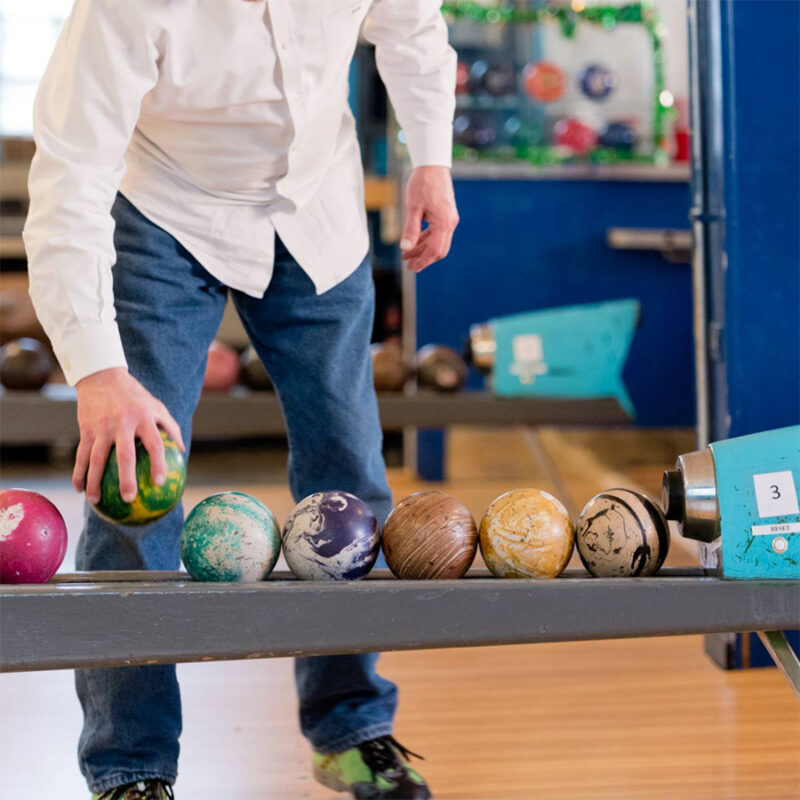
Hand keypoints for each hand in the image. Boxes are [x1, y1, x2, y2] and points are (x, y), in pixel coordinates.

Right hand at [73, 367, 184, 504]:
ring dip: (95, 481)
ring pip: (97, 458)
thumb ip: (170, 427)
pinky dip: (79, 472)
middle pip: (125, 455)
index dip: (158, 463)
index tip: (160, 483)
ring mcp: (103, 427)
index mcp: (144, 418)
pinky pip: (81, 454)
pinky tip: (79, 488)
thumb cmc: (136, 397)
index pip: (155, 444)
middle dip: (126, 478)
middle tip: (129, 498)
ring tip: (95, 502)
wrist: (102, 377)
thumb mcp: (157, 406)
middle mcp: (123, 423)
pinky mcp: (86, 429)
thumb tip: (182, 452)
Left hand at [400, 165, 458, 272]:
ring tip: (407, 254)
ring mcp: (449, 219)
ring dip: (423, 249)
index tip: (411, 268)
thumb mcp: (413, 207)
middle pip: (439, 250)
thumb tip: (405, 248)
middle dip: (424, 259)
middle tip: (409, 265)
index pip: (434, 250)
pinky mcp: (446, 215)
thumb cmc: (422, 183)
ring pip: (438, 242)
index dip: (423, 261)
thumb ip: (410, 229)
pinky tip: (415, 242)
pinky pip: (438, 233)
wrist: (433, 165)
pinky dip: (426, 239)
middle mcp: (450, 223)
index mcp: (443, 222)